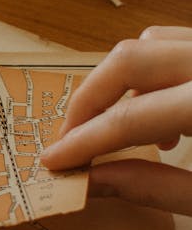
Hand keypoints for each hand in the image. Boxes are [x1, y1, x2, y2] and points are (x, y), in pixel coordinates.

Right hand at [40, 26, 191, 214]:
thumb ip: (158, 188)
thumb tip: (93, 182)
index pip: (130, 119)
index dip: (85, 142)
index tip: (54, 161)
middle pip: (127, 60)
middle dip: (88, 102)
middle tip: (72, 140)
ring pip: (149, 41)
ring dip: (121, 84)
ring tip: (128, 130)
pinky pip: (174, 41)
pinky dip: (153, 70)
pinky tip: (162, 111)